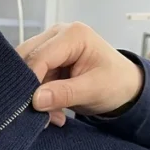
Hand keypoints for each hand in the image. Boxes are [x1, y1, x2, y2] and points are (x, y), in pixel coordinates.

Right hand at [19, 23, 144, 126]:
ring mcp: (50, 46)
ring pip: (24, 69)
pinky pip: (30, 78)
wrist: (124, 86)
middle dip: (29, 88)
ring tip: (52, 115)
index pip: (39, 56)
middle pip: (26, 59)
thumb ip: (65, 94)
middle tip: (40, 114)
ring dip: (32, 95)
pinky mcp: (46, 60)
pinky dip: (37, 97)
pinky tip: (52, 111)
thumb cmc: (116, 82)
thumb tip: (36, 100)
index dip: (31, 82)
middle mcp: (57, 34)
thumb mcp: (93, 90)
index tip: (31, 107)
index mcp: (73, 35)